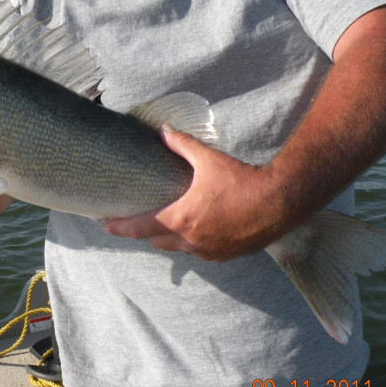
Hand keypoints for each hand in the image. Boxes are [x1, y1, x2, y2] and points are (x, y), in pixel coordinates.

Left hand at [103, 126, 288, 260]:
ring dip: (169, 238)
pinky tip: (198, 230)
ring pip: (177, 249)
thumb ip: (181, 145)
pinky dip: (192, 243)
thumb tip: (163, 130)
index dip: (120, 227)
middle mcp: (189, 240)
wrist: (280, 202)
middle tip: (138, 221)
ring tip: (168, 225)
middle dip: (145, 232)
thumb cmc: (242, 180)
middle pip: (155, 241)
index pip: (139, 227)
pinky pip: (199, 252)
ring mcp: (207, 251)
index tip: (105, 225)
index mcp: (180, 218)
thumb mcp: (208, 159)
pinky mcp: (224, 256)